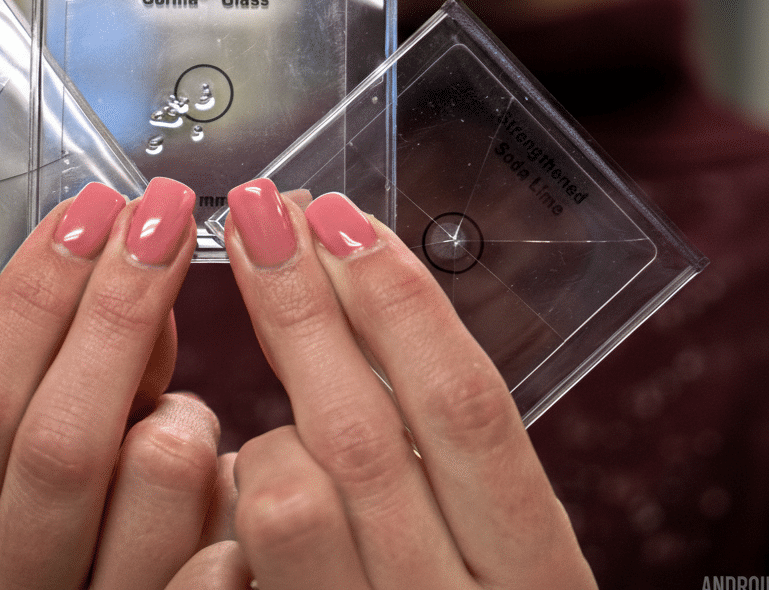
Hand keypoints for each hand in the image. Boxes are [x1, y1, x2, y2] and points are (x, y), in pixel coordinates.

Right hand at [0, 178, 222, 589]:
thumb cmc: (55, 571)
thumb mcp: (28, 489)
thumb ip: (73, 399)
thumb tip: (131, 280)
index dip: (30, 296)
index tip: (88, 213)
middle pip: (58, 436)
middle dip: (120, 309)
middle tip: (163, 221)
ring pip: (154, 479)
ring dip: (187, 418)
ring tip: (186, 423)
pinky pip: (222, 558)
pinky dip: (235, 503)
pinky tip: (232, 497)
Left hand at [219, 179, 596, 588]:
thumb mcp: (504, 552)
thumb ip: (454, 464)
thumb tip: (379, 308)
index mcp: (537, 570)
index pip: (466, 406)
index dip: (398, 300)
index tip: (343, 216)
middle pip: (362, 431)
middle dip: (299, 305)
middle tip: (257, 214)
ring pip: (286, 499)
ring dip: (261, 420)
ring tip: (265, 410)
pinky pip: (236, 564)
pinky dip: (231, 501)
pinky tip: (238, 473)